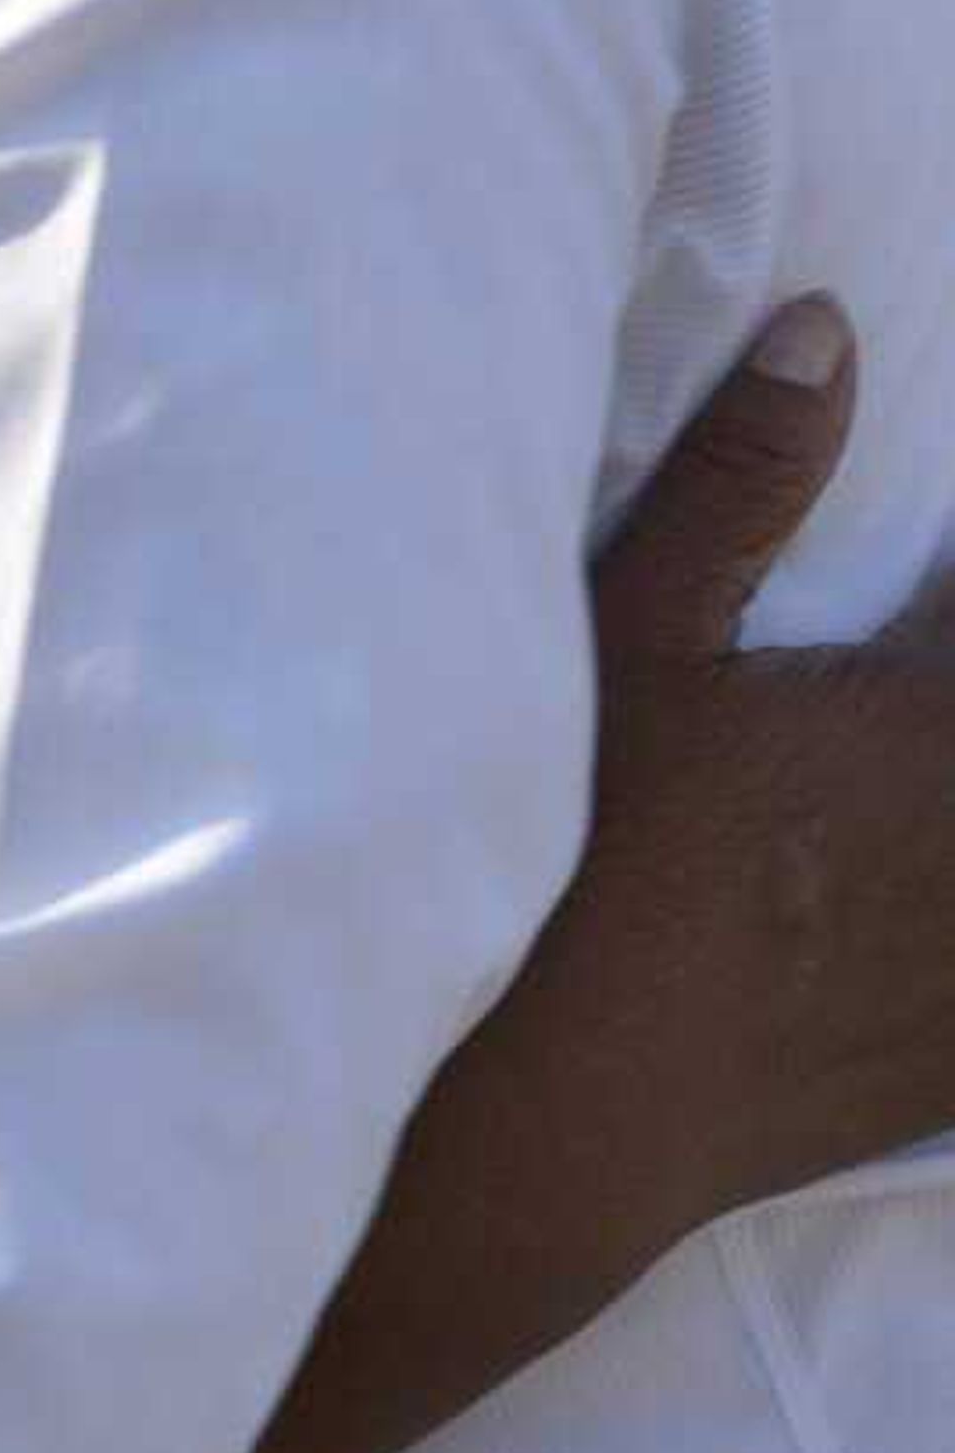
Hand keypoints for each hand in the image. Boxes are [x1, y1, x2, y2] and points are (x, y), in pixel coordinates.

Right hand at [222, 295, 953, 1452]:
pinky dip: (949, 944)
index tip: (940, 570)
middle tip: (906, 678)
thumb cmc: (569, 855)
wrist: (540, 1121)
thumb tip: (828, 331)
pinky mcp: (933, 1079)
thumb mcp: (623, 638)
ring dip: (952, 812)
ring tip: (897, 781)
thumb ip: (738, 483)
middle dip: (954, 689)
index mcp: (920, 725)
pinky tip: (919, 912)